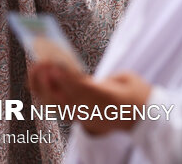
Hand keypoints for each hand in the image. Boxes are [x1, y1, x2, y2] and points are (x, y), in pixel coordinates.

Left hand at [28, 62, 151, 133]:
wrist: (144, 119)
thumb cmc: (137, 93)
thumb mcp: (127, 78)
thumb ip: (102, 78)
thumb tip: (79, 76)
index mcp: (109, 99)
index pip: (82, 89)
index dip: (66, 77)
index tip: (53, 65)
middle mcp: (93, 111)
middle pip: (64, 97)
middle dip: (49, 79)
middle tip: (41, 61)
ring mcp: (86, 118)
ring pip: (57, 106)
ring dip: (43, 87)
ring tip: (37, 68)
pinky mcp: (81, 120)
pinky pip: (59, 108)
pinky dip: (47, 95)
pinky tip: (41, 80)